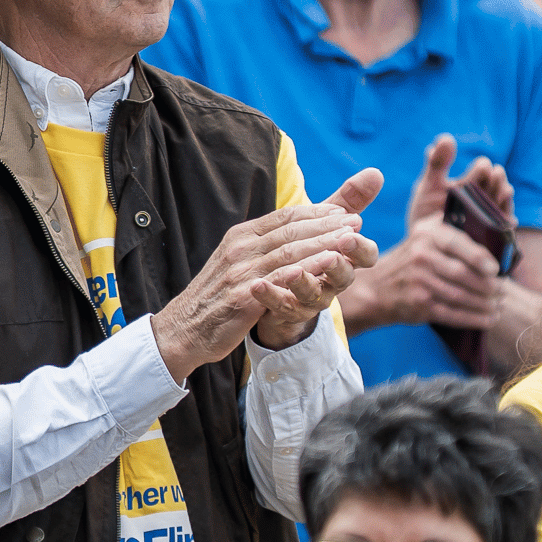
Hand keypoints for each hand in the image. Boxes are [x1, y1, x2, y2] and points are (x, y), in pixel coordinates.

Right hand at [155, 169, 382, 380]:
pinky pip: (279, 281)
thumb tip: (295, 227)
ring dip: (322, 244)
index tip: (344, 210)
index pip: (284, 217)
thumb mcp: (240, 263)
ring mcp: (240, 273)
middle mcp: (239, 249)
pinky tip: (326, 268)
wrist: (183, 330)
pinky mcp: (242, 298)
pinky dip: (305, 271)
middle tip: (357, 222)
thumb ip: (269, 245)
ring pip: (288, 252)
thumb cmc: (219, 297)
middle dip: (326, 225)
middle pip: (290, 231)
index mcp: (241, 236)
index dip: (316, 212)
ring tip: (350, 240)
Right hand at [354, 136, 514, 330]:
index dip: (480, 258)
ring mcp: (418, 283)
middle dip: (488, 286)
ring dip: (485, 302)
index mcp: (426, 234)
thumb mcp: (422, 212)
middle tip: (504, 290)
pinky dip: (473, 317)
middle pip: (464, 274)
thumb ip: (437, 178)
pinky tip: (487, 317)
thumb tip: (445, 140)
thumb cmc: (412, 248)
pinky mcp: (417, 305)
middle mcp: (420, 257)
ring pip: (461, 295)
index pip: (458, 245)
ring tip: (499, 304)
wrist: (375, 287)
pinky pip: (452, 313)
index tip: (497, 269)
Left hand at [405, 133, 512, 229]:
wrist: (422, 247)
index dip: (482, 169)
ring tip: (505, 191)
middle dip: (496, 180)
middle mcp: (484, 198)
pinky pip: (503, 229)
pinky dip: (507, 222)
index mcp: (470, 184)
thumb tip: (445, 138)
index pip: (481, 172)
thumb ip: (437, 164)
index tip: (482, 166)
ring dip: (505, 198)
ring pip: (502, 204)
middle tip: (496, 173)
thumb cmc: (426, 214)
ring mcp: (489, 217)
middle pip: (495, 186)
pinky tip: (509, 219)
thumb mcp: (429, 187)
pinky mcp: (492, 237)